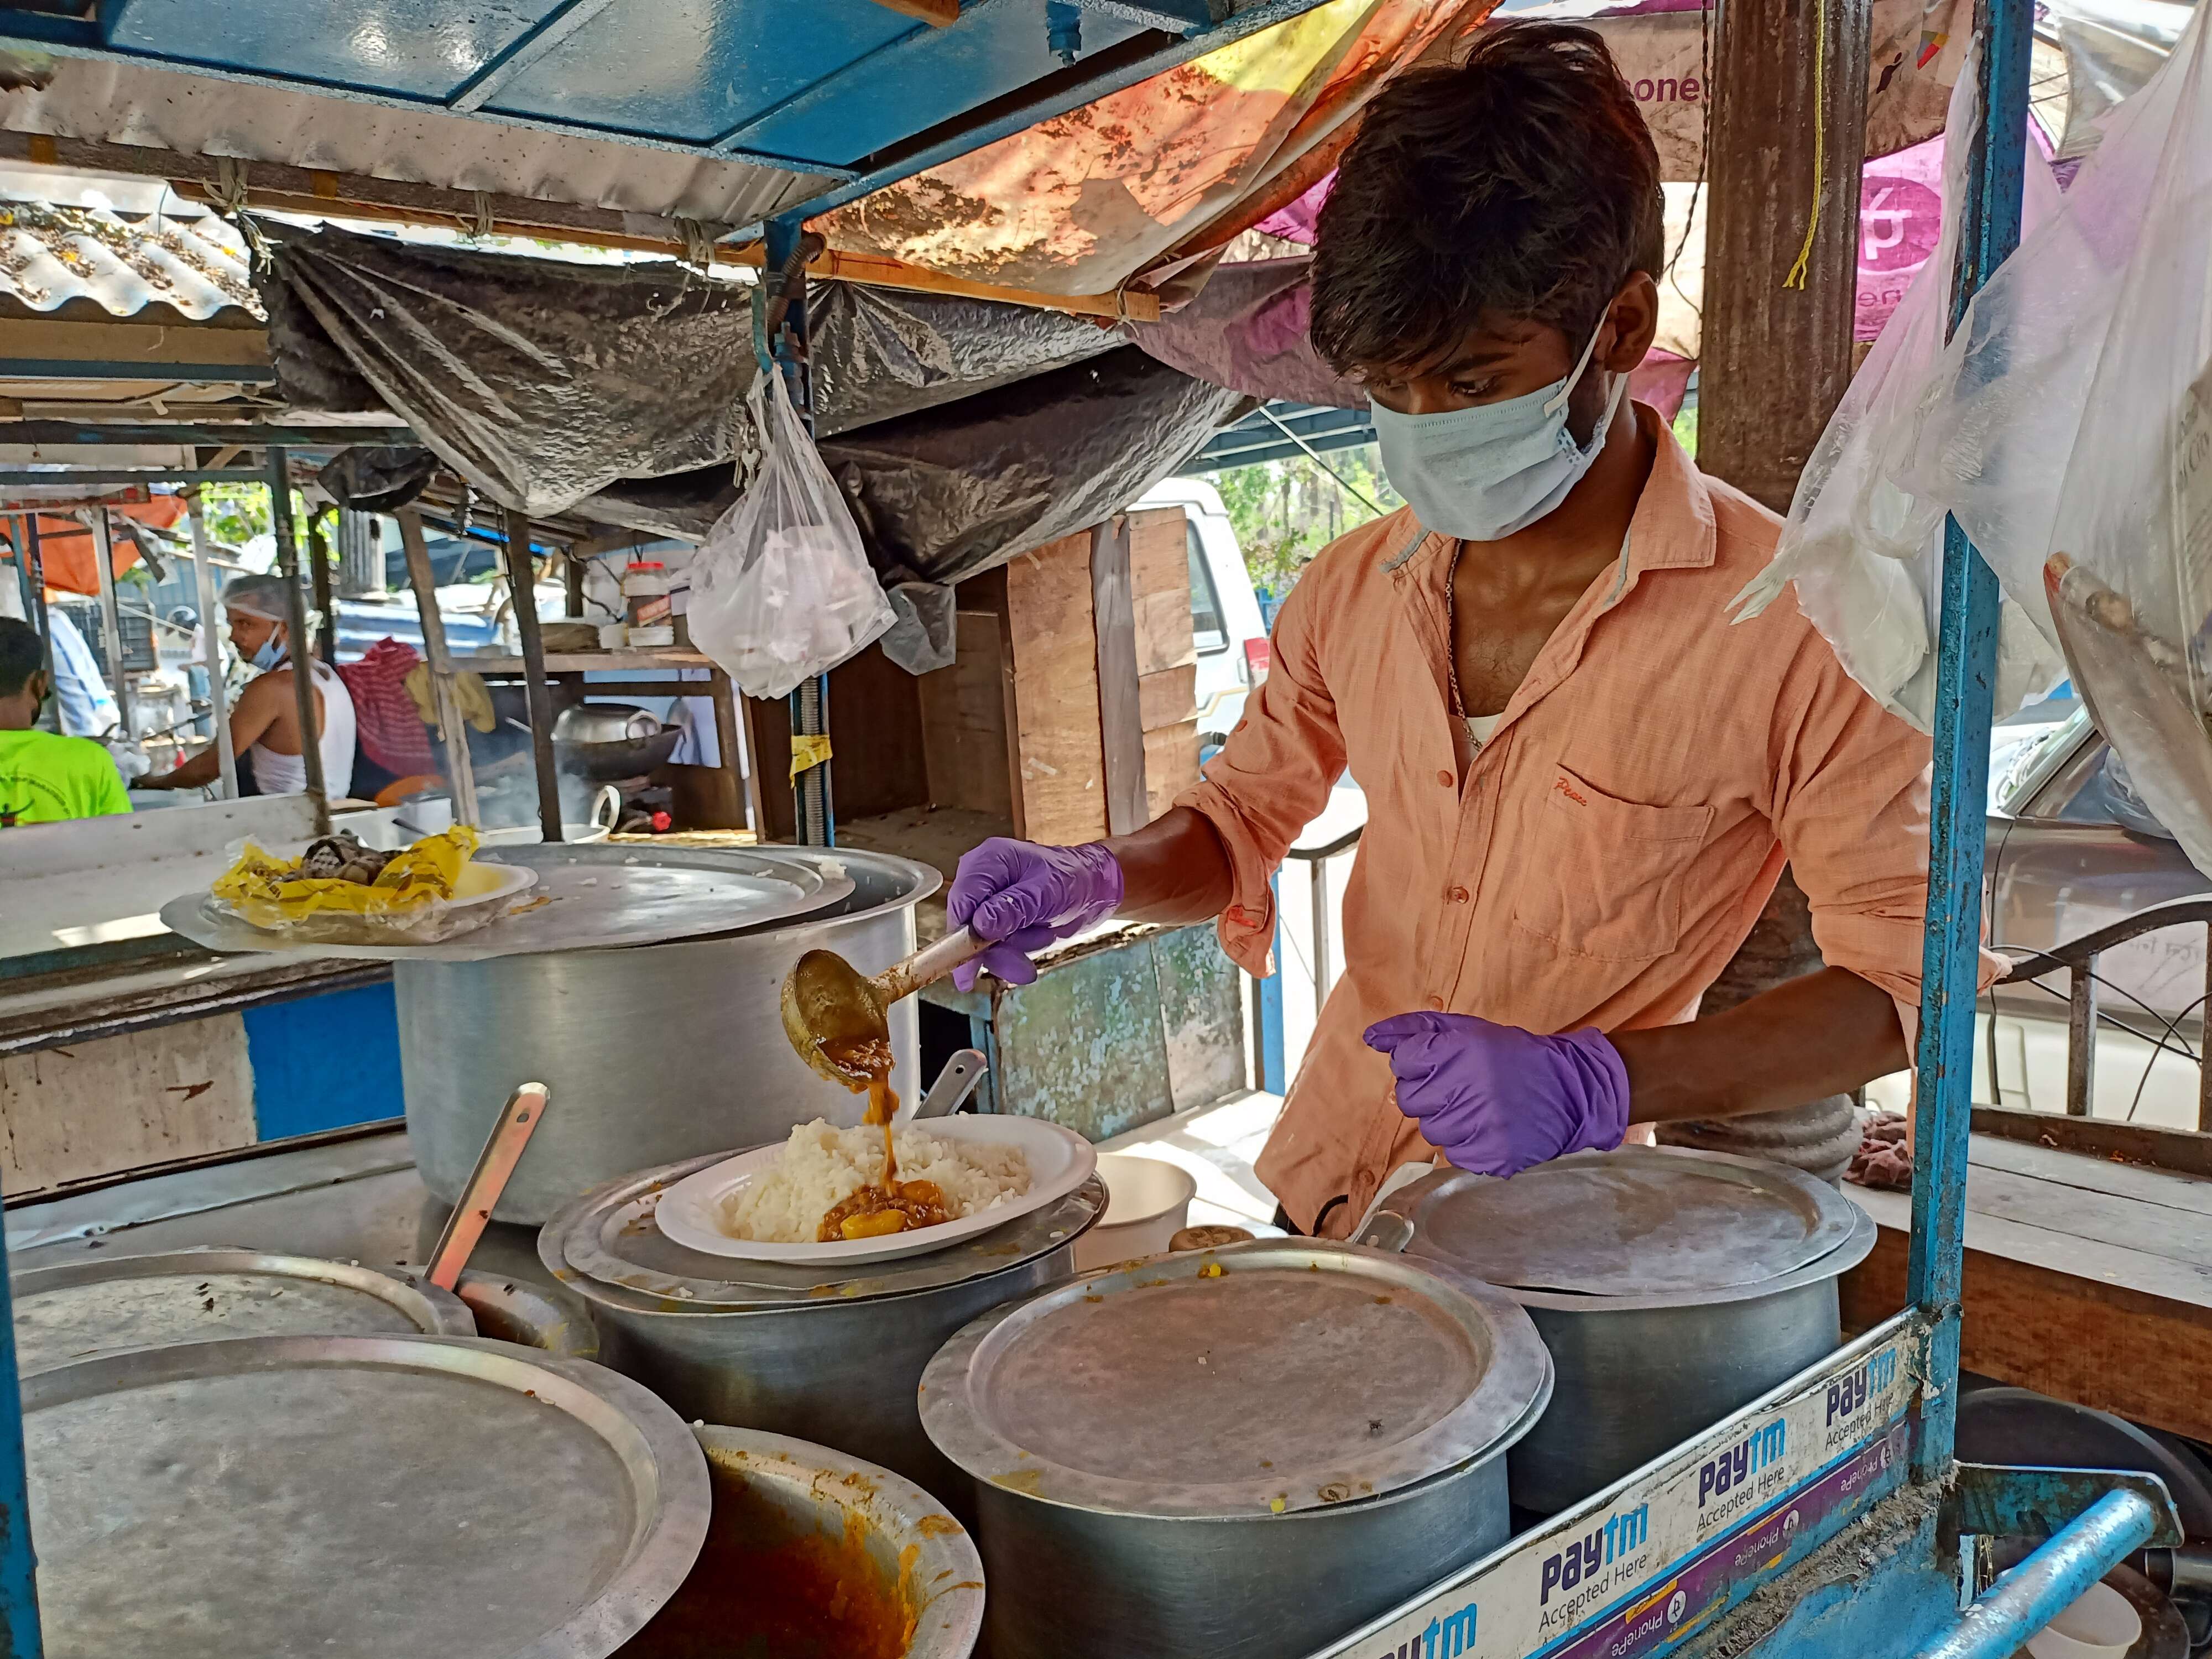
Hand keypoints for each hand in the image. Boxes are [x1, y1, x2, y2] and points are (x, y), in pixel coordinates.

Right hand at [947, 838, 1124, 989]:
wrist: (1096, 888)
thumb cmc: (1075, 879)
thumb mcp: (1046, 893)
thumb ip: (1012, 908)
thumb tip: (981, 926)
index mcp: (989, 861)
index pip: (961, 902)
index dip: (960, 937)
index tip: (966, 968)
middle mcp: (984, 880)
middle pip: (969, 927)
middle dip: (997, 950)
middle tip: (1023, 968)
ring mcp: (991, 900)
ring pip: (984, 942)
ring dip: (1014, 951)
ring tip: (1046, 934)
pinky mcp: (1000, 918)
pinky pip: (998, 946)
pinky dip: (1019, 950)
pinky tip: (1042, 934)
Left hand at [1363, 1012, 1628, 1177]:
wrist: (1571, 1089)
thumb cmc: (1512, 1055)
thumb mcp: (1467, 1030)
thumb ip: (1414, 1030)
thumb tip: (1370, 1036)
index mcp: (1461, 1049)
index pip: (1403, 1062)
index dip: (1418, 1063)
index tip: (1441, 1063)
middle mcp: (1468, 1086)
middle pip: (1408, 1100)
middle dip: (1428, 1093)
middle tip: (1460, 1086)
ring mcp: (1480, 1124)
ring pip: (1429, 1130)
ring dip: (1447, 1119)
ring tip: (1477, 1106)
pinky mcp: (1491, 1155)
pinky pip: (1453, 1155)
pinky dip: (1467, 1143)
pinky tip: (1489, 1126)